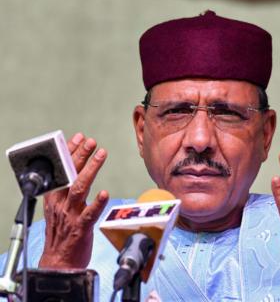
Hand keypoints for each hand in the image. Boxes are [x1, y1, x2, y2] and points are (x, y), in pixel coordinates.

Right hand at [38, 133, 108, 268]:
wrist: (58, 263)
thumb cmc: (63, 235)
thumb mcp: (60, 209)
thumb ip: (68, 191)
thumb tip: (79, 171)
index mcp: (55, 198)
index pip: (61, 170)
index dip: (69, 152)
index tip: (78, 138)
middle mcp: (61, 204)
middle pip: (69, 175)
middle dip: (80, 155)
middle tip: (91, 141)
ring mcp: (70, 216)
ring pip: (79, 188)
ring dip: (90, 170)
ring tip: (100, 154)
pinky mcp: (81, 229)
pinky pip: (89, 214)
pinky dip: (96, 203)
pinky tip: (105, 193)